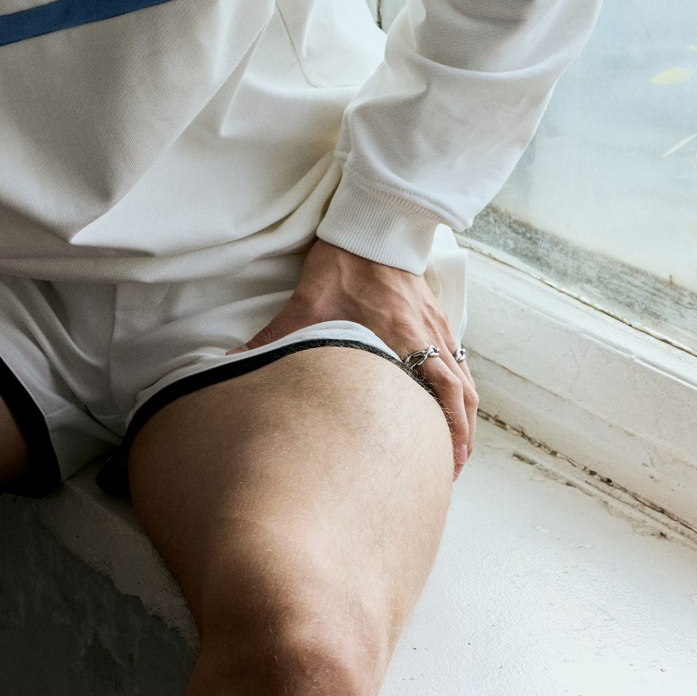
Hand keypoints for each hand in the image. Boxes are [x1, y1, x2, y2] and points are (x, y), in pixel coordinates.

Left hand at [235, 238, 476, 475]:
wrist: (370, 227)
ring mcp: (437, 328)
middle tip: (449, 468)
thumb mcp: (304, 307)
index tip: (440, 462)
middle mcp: (427, 337)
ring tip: (455, 447)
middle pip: (460, 395)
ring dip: (463, 416)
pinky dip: (459, 389)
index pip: (438, 392)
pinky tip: (448, 405)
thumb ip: (272, 340)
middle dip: (459, 435)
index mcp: (400, 340)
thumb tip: (232, 363)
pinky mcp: (438, 319)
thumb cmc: (340, 267)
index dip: (443, 430)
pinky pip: (459, 361)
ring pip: (465, 381)